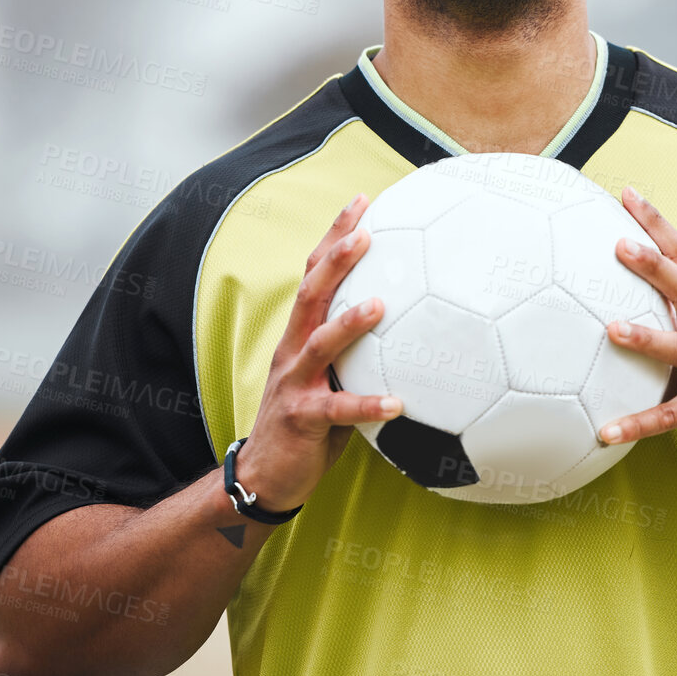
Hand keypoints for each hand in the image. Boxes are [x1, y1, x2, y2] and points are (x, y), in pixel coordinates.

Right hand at [233, 194, 403, 511]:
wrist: (265, 474)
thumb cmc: (308, 422)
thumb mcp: (330, 375)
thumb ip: (358, 350)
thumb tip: (411, 323)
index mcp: (301, 334)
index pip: (315, 274)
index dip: (334, 236)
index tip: (361, 201)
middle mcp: (293, 350)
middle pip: (311, 294)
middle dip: (336, 260)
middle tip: (365, 232)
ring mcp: (294, 383)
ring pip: (319, 344)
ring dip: (348, 323)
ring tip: (379, 305)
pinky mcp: (301, 418)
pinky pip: (337, 410)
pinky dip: (367, 404)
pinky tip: (397, 403)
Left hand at [598, 186, 676, 493]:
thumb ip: (660, 331)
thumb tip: (598, 309)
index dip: (658, 225)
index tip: (626, 194)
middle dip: (655, 265)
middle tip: (620, 245)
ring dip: (647, 338)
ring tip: (611, 330)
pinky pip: (670, 418)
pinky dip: (636, 423)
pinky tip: (605, 431)